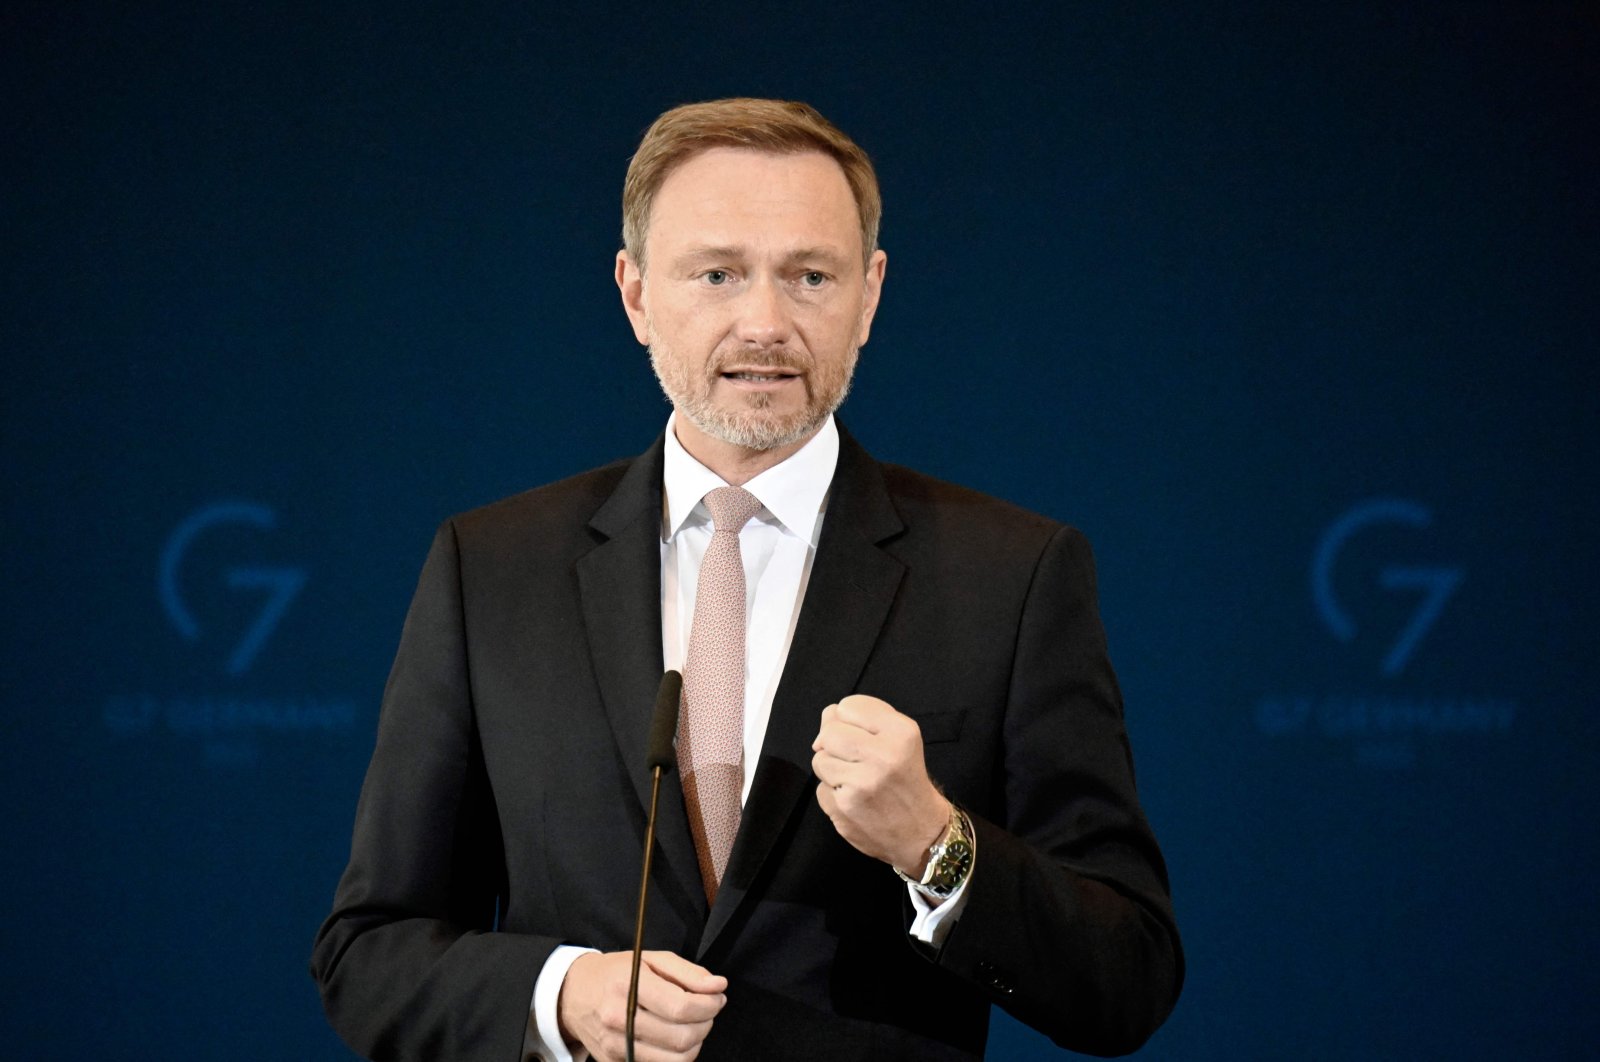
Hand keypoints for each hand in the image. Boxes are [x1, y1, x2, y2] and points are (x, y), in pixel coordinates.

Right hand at [557, 950, 726, 1061]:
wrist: (573, 994)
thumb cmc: (616, 974)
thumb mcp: (650, 959)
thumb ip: (688, 972)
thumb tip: (718, 986)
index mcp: (628, 986)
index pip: (681, 1007)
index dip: (709, 1005)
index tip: (717, 996)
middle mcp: (618, 1019)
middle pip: (681, 1038)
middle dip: (706, 1024)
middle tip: (708, 1010)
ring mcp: (615, 1046)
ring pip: (675, 1060)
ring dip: (695, 1043)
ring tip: (693, 1024)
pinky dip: (677, 1056)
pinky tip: (675, 1038)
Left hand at [811, 694, 950, 874]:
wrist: (921, 832)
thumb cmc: (907, 780)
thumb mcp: (901, 738)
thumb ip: (865, 718)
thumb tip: (826, 716)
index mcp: (900, 732)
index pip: (848, 706)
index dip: (850, 720)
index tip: (864, 735)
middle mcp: (883, 755)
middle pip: (829, 732)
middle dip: (835, 743)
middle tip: (855, 759)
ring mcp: (861, 783)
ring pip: (820, 759)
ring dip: (832, 769)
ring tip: (855, 779)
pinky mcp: (844, 808)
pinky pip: (820, 788)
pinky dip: (832, 793)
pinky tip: (853, 799)